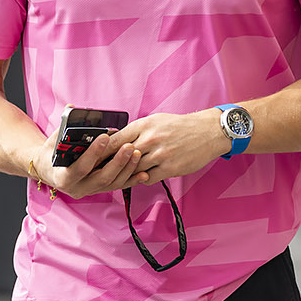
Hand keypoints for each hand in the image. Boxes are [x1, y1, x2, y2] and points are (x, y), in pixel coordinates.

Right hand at [33, 123, 142, 199]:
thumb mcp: (54, 140)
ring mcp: (90, 191)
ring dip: (127, 169)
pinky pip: (118, 187)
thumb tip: (72, 107)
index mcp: (63, 177)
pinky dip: (131, 180)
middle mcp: (77, 189)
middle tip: (130, 146)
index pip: (81, 167)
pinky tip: (144, 174)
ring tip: (137, 153)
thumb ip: (63, 126)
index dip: (93, 153)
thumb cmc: (53, 152)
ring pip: (113, 183)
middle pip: (102, 178)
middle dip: (117, 162)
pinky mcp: (100, 191)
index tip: (105, 137)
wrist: (50, 170)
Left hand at [110, 109, 228, 184]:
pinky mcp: (170, 168)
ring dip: (127, 174)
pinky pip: (147, 179)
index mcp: (143, 126)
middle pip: (120, 158)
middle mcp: (149, 140)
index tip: (92, 157)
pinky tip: (143, 176)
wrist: (208, 132)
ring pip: (133, 170)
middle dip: (110, 166)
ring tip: (119, 178)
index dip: (101, 151)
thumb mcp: (155, 120)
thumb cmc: (180, 126)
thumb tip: (116, 139)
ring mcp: (160, 155)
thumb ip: (136, 130)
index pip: (114, 140)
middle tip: (99, 173)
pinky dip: (143, 179)